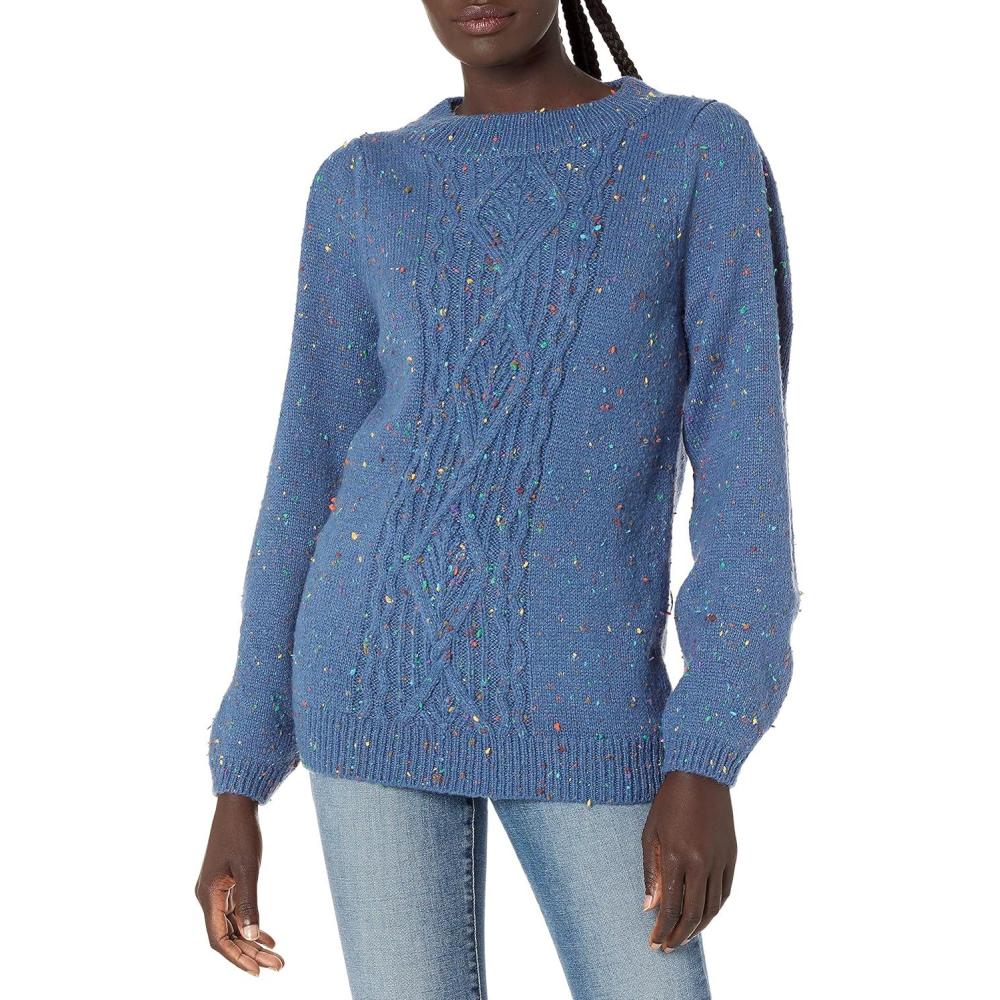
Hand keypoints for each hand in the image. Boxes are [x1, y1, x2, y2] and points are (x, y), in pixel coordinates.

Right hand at [195, 793, 284, 974]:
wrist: (237, 804)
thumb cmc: (241, 833)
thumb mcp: (248, 868)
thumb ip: (249, 902)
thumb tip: (252, 936)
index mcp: (208, 895)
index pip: (219, 939)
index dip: (237, 958)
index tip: (257, 972)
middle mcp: (208, 897)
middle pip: (228, 936)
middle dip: (250, 954)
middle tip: (278, 966)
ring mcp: (216, 891)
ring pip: (233, 926)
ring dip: (252, 942)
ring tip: (276, 957)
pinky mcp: (225, 884)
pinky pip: (236, 913)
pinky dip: (251, 925)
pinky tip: (268, 937)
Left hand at [641, 771, 736, 951]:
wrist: (700, 775)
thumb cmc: (669, 802)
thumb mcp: (650, 833)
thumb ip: (651, 872)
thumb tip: (650, 907)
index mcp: (676, 857)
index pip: (670, 907)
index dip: (662, 930)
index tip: (654, 942)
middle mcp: (700, 863)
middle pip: (693, 914)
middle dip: (679, 936)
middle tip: (668, 947)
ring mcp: (719, 860)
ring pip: (712, 907)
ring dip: (699, 927)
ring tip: (684, 936)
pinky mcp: (732, 856)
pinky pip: (725, 892)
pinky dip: (715, 909)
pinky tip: (704, 915)